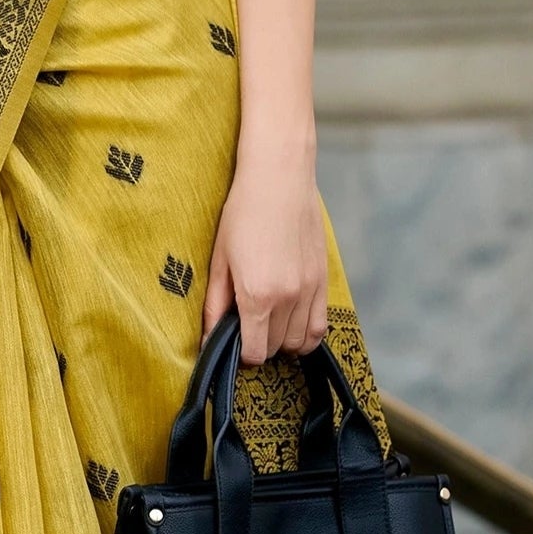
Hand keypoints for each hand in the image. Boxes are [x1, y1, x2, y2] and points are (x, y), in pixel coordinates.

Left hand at [202, 149, 328, 366]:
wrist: (279, 179)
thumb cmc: (243, 214)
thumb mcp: (220, 260)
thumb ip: (215, 306)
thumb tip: (209, 340)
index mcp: (257, 296)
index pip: (254, 352)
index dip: (241, 354)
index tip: (234, 342)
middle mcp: (287, 299)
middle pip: (275, 348)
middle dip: (259, 346)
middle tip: (247, 328)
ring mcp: (309, 291)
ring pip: (299, 342)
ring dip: (282, 341)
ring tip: (268, 324)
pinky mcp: (323, 281)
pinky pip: (320, 326)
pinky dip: (306, 335)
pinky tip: (292, 324)